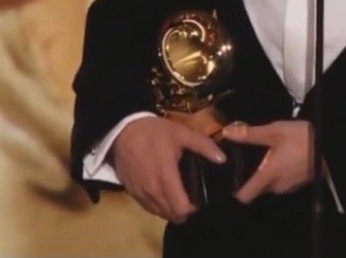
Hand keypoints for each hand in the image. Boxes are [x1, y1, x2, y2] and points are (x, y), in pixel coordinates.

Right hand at [112, 116, 226, 223]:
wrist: (122, 131)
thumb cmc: (153, 133)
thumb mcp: (181, 133)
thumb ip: (203, 146)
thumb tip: (223, 159)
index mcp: (166, 177)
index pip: (181, 208)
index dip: (194, 208)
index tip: (200, 200)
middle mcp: (152, 190)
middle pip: (172, 215)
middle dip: (184, 211)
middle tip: (192, 199)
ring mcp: (140, 194)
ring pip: (159, 213)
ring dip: (170, 210)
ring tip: (179, 197)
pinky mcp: (132, 193)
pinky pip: (148, 208)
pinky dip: (158, 206)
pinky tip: (164, 195)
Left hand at [223, 120, 315, 203]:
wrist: (331, 144)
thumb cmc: (302, 138)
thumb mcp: (274, 131)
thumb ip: (249, 134)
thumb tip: (226, 133)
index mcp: (267, 176)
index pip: (244, 196)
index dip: (235, 191)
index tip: (229, 178)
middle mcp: (277, 186)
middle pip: (257, 188)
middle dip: (251, 176)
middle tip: (247, 159)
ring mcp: (290, 186)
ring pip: (270, 184)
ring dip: (267, 174)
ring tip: (265, 156)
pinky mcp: (300, 183)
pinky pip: (282, 181)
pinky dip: (279, 173)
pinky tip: (282, 158)